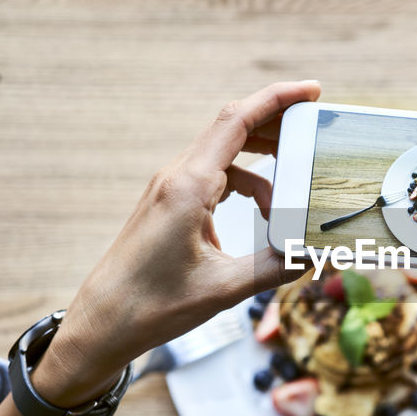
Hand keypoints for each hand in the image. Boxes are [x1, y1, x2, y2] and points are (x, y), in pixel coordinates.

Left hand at [32, 80, 320, 405]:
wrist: (101, 324)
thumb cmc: (152, 307)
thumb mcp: (224, 290)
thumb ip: (275, 267)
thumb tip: (315, 254)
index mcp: (188, 187)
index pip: (237, 121)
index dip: (277, 99)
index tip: (312, 90)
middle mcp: (176, 178)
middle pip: (233, 129)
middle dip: (277, 124)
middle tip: (315, 129)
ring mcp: (169, 189)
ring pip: (224, 155)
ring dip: (262, 163)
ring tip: (293, 185)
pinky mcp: (168, 204)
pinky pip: (213, 178)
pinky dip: (244, 186)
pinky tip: (261, 215)